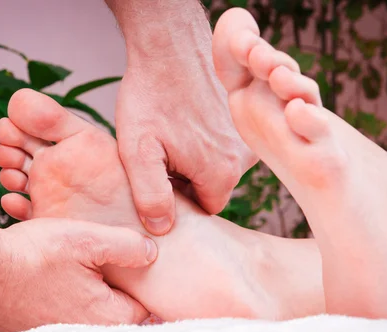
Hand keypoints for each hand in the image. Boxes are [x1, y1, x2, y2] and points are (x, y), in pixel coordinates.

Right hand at [0, 218, 157, 331]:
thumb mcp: (87, 240)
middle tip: (98, 258)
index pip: (142, 303)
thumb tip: (152, 253)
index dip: (139, 278)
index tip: (128, 260)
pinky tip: (47, 273)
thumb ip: (127, 247)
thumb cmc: (32, 255)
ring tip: (70, 263)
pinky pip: (58, 311)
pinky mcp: (31, 331)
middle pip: (113, 307)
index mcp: (106, 317)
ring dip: (82, 287)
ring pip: (84, 308)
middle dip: (110, 283)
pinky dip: (58, 293)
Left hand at [115, 50, 257, 235]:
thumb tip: (162, 230)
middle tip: (164, 152)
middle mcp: (243, 158)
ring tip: (175, 131)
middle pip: (213, 187)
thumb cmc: (150, 95)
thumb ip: (150, 195)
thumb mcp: (138, 150)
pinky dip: (208, 137)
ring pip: (219, 164)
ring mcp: (247, 136)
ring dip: (198, 157)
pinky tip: (187, 119)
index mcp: (221, 173)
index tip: (162, 177)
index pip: (204, 209)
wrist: (170, 45)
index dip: (180, 198)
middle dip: (189, 178)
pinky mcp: (244, 118)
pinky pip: (226, 143)